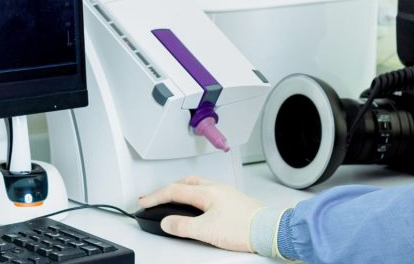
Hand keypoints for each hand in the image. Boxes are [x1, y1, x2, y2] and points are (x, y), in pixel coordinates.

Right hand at [138, 176, 263, 251]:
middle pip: (185, 182)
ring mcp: (226, 193)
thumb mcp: (206, 231)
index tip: (144, 202)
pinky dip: (195, 196)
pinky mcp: (233, 201)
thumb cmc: (244, 228)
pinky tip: (198, 206)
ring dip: (182, 190)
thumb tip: (167, 223)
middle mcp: (217, 188)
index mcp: (208, 192)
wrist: (269, 231)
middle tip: (156, 198)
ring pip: (198, 185)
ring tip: (174, 200)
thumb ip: (183, 226)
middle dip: (168, 189)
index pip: (175, 190)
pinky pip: (208, 192)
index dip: (156, 196)